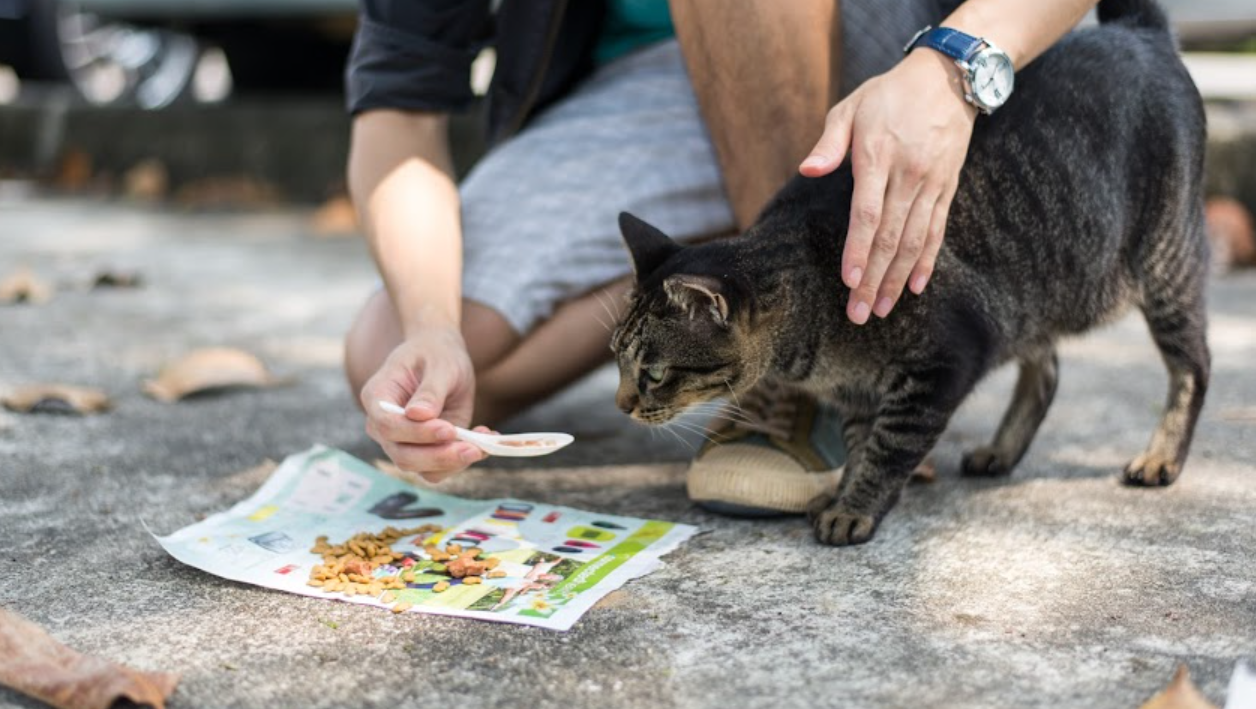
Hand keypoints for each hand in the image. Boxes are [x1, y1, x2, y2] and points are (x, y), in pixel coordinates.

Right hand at [360, 326, 486, 481]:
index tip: (448, 429)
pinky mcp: (425, 450)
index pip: (388, 426)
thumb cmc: (436, 354)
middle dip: (439, 456)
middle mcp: (384, 426)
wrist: (442, 356)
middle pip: (402, 455)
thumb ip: (430, 390)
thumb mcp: (439, 364)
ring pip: (421, 469)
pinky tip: (483, 443)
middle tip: (473, 448)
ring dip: (454, 463)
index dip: (416, 433)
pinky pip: (439, 469)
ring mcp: (403, 442)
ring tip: (483, 445)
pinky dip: (462, 462)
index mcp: (377, 398)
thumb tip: (418, 415)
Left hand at [800, 49, 977, 323]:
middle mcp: (907, 175)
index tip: (849, 281)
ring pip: (914, 240)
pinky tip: (915, 287)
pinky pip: (938, 230)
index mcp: (877, 156)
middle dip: (874, 279)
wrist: (949, 78)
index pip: (868, 213)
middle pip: (890, 236)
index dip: (859, 250)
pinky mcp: (947, 188)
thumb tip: (807, 170)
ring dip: (897, 278)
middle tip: (859, 314)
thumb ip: (829, 143)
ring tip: (881, 309)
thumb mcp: (850, 107)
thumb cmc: (888, 95)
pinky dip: (927, 260)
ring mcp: (931, 184)